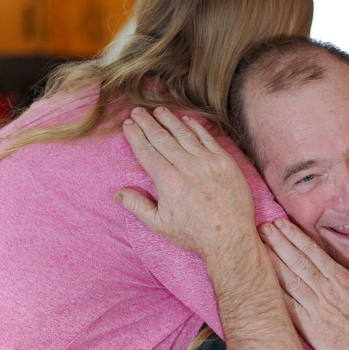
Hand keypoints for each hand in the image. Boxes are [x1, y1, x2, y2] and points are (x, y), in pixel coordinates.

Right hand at [116, 107, 256, 258]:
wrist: (230, 238)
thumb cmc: (194, 235)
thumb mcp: (159, 225)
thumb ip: (137, 206)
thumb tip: (118, 193)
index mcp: (167, 181)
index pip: (146, 150)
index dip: (135, 135)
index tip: (128, 124)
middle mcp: (186, 166)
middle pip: (161, 137)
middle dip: (147, 122)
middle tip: (138, 111)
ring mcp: (207, 162)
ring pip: (183, 133)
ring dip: (169, 119)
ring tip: (158, 111)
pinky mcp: (224, 162)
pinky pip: (207, 138)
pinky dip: (194, 126)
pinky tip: (185, 120)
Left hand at [259, 217, 348, 349]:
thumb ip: (341, 274)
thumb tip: (325, 262)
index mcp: (340, 278)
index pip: (313, 252)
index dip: (295, 236)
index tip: (280, 223)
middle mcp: (327, 291)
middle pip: (298, 262)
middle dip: (279, 243)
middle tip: (263, 227)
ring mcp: (318, 309)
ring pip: (291, 281)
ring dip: (274, 263)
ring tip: (259, 247)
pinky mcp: (311, 328)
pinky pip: (290, 308)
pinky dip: (276, 294)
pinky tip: (262, 282)